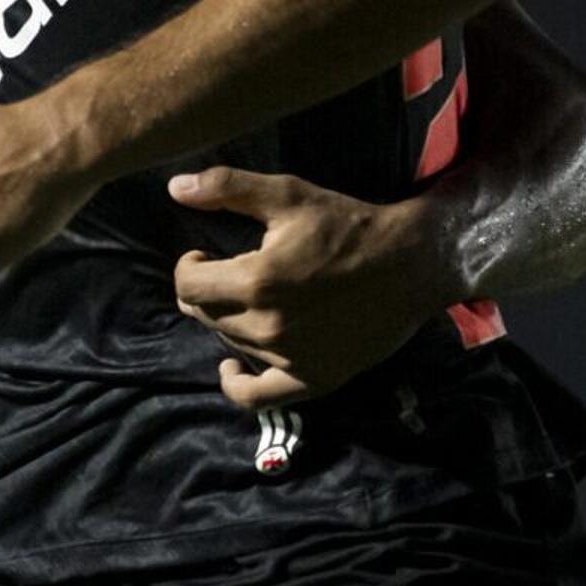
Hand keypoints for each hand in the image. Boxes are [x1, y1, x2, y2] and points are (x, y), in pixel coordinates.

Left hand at [168, 165, 457, 407]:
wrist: (411, 264)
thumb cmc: (348, 226)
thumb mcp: (289, 195)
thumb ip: (228, 188)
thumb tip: (175, 188)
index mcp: (256, 281)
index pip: (187, 285)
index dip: (188, 267)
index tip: (203, 256)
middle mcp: (266, 326)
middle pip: (204, 315)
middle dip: (206, 292)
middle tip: (225, 275)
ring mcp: (288, 358)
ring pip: (229, 344)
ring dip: (226, 323)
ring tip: (245, 301)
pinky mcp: (312, 379)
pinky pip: (256, 397)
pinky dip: (236, 384)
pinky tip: (231, 368)